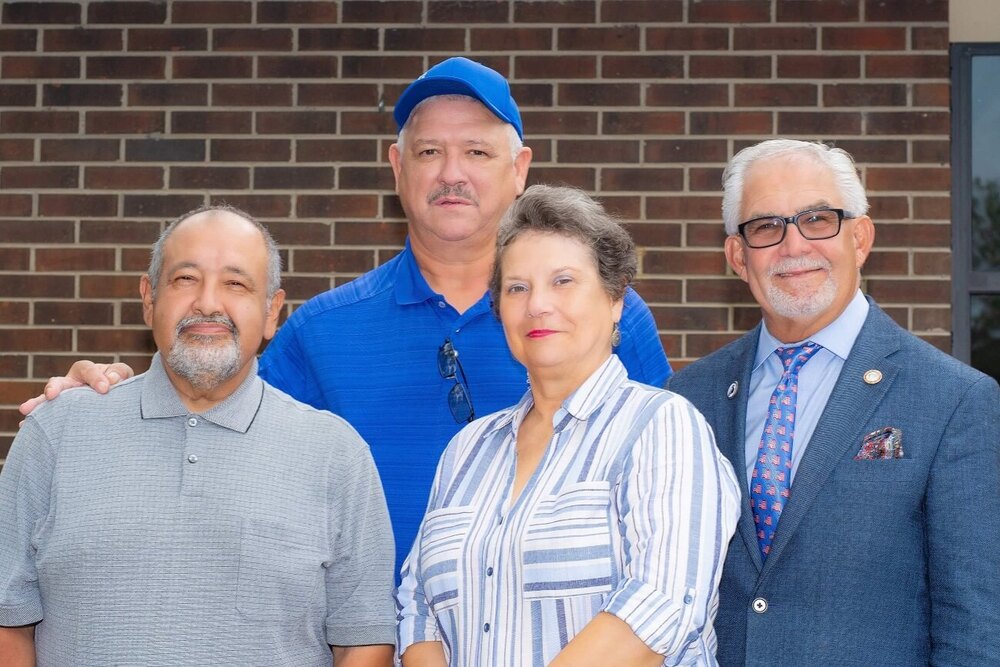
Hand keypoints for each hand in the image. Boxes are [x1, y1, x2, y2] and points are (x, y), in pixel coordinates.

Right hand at [18, 360, 134, 421]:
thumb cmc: (117, 382)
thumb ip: (118, 373)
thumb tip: (111, 380)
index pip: (86, 369)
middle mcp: (70, 383)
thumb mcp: (121, 374)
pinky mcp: (62, 413)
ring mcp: (63, 398)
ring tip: (26, 410)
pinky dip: (37, 420)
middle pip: (58, 382)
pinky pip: (48, 415)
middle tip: (51, 395)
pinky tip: (25, 427)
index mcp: (85, 371)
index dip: (95, 377)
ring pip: (47, 399)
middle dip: (54, 387)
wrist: (116, 398)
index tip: (105, 388)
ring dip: (38, 404)